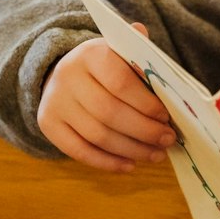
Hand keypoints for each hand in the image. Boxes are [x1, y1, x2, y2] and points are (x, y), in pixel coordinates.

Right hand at [37, 22, 176, 172]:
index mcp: (92, 54)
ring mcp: (55, 101)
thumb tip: (171, 87)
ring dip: (131, 149)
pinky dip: (107, 162)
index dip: (146, 104)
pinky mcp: (48, 123)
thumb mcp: (126, 53)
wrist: (68, 71)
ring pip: (97, 135)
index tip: (167, 117)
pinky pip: (79, 150)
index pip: (121, 82)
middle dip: (144, 130)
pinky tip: (129, 165)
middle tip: (167, 139)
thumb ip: (146, 62)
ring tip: (156, 154)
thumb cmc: (111, 66)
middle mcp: (68, 76)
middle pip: (109, 112)